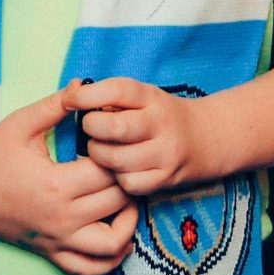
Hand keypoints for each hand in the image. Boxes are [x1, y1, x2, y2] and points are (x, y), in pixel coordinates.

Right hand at [0, 88, 137, 274]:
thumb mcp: (22, 122)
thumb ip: (55, 104)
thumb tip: (82, 85)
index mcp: (55, 184)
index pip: (107, 171)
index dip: (117, 153)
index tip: (114, 139)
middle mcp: (61, 218)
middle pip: (116, 203)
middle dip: (127, 180)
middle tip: (126, 161)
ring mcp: (57, 240)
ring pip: (112, 244)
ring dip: (128, 223)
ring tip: (127, 199)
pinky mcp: (52, 253)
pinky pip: (91, 268)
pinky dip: (111, 259)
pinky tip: (119, 237)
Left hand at [66, 77, 203, 196]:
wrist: (203, 137)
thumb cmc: (158, 114)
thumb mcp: (141, 96)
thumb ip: (110, 97)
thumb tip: (71, 98)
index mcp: (151, 97)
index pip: (116, 91)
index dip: (87, 95)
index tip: (70, 100)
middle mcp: (160, 123)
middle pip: (115, 128)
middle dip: (92, 128)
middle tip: (90, 129)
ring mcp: (165, 153)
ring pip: (117, 160)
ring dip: (100, 155)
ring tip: (101, 149)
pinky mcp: (165, 179)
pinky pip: (129, 183)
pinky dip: (117, 177)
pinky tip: (120, 167)